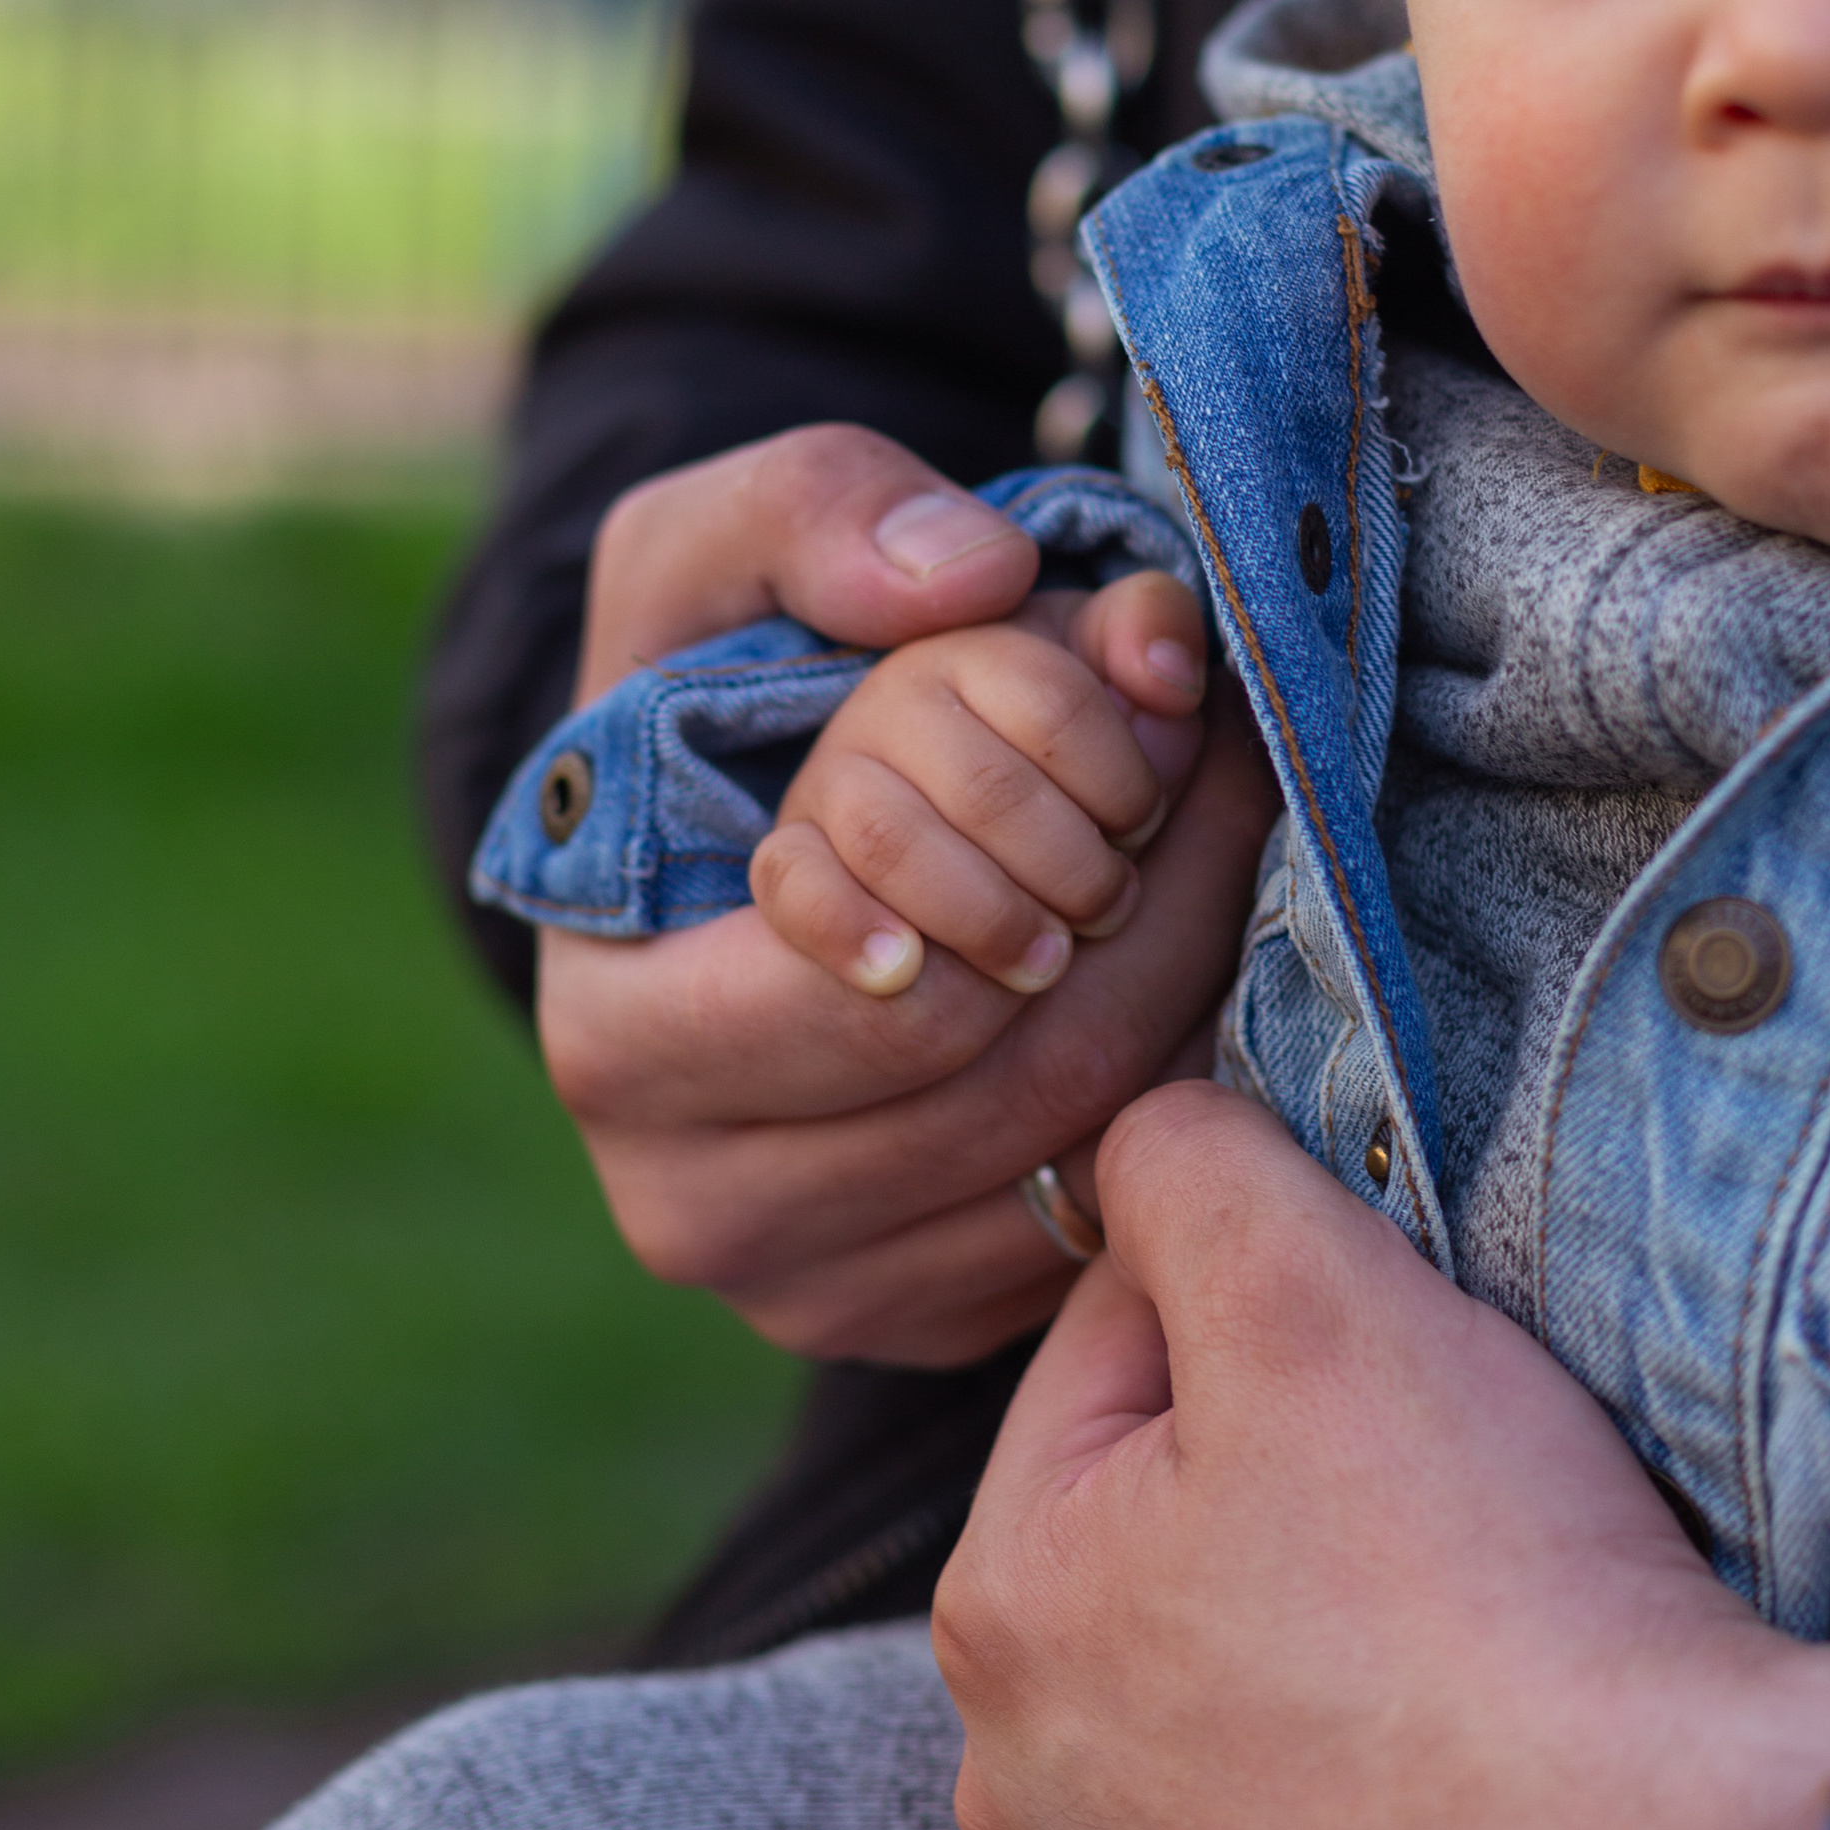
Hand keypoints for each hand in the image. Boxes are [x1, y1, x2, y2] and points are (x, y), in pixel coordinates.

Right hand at [539, 426, 1269, 1362]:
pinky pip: (1109, 1219)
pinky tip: (1170, 954)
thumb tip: (970, 581)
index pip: (890, 1001)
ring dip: (1191, 977)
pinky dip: (1178, 1081)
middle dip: (1153, 901)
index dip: (1036, 848)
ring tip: (1206, 833)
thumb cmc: (716, 682)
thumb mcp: (725, 539)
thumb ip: (822, 510)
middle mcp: (698, 1207)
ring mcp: (815, 1288)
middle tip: (1210, 764)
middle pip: (1021, 1079)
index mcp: (619, 1042)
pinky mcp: (925, 1319)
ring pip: (1088, 1153)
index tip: (1117, 726)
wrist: (717, 829)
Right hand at [751, 574, 1206, 1000]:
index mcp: (979, 648)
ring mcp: (831, 779)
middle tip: (1107, 912)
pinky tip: (902, 974)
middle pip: (988, 788)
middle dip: (1072, 869)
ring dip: (987, 917)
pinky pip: (794, 884)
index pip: (1059, 703)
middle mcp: (892, 701)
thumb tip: (1169, 676)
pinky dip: (850, 930)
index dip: (1126, 785)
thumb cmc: (1055, 762)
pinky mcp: (788, 855)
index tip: (1143, 831)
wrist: (949, 838)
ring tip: (1044, 963)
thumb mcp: (1113, 685)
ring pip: (893, 840)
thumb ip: (1150, 640)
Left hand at [934, 1081, 1829, 1829]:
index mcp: (995, 1609)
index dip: (1275, 1300)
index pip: (1119, 1345)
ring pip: (1232, 1664)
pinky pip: (1307, 1814)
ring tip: (1473, 1611)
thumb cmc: (1489, 1588)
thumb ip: (1186, 1162)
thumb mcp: (1313, 1288)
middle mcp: (1022, 1789)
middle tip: (1452, 1483)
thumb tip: (1137, 1138)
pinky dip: (1378, 1764)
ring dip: (1329, 1611)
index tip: (1402, 1352)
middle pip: (1164, 1513)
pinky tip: (1477, 1747)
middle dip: (1289, 1460)